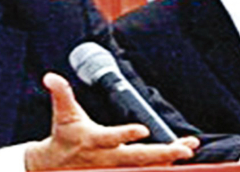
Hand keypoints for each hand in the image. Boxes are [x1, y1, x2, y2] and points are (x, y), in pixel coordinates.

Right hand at [24, 72, 198, 170]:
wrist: (55, 166)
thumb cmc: (64, 135)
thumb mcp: (63, 113)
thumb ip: (61, 94)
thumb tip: (50, 76)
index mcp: (94, 140)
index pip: (111, 138)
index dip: (126, 134)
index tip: (143, 129)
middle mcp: (108, 158)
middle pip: (138, 158)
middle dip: (162, 153)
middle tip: (182, 149)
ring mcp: (116, 168)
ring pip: (147, 166)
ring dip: (168, 158)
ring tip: (188, 148)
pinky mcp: (122, 171)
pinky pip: (147, 169)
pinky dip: (164, 164)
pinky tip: (179, 156)